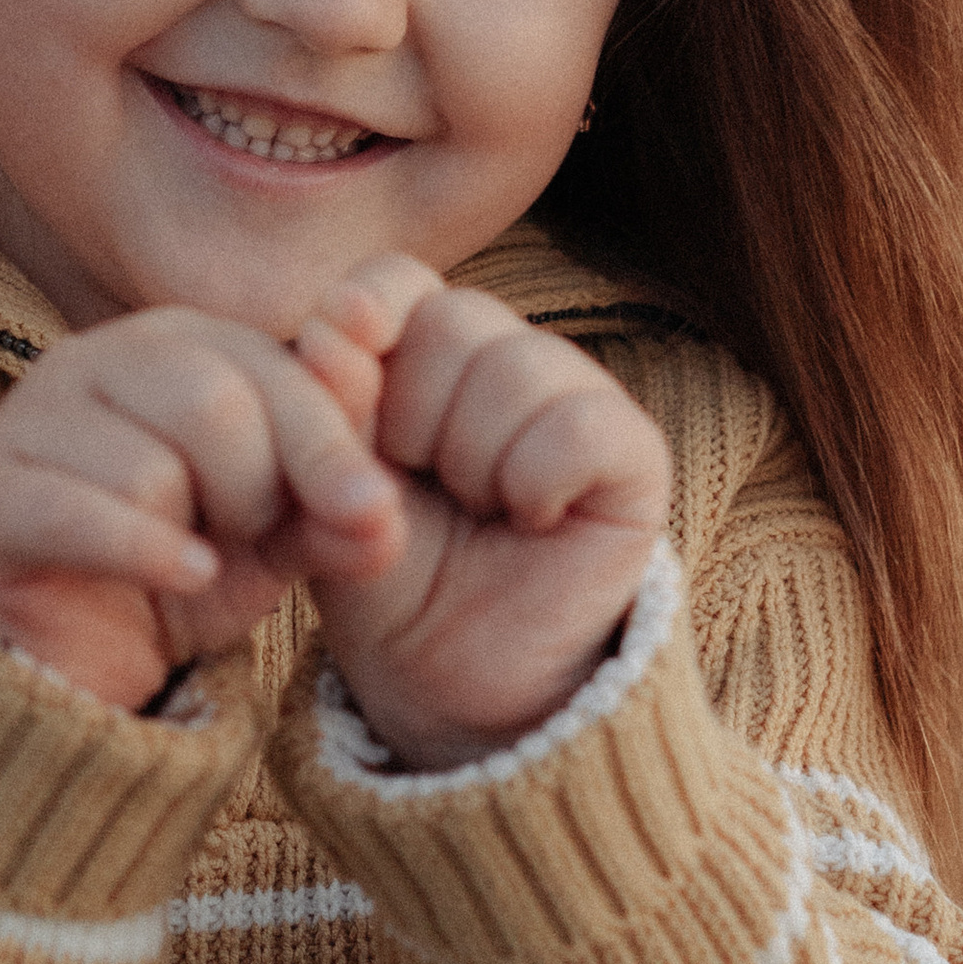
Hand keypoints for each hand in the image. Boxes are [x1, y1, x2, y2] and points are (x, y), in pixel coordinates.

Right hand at [0, 305, 404, 712]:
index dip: (332, 443)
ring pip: (152, 463)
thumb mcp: (277, 539)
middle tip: (252, 536)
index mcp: (176, 342)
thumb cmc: (180, 568)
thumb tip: (385, 519)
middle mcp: (96, 360)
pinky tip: (187, 576)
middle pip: (215, 400)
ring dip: (198, 530)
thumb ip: (334, 512)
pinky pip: (84, 515)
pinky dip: (148, 554)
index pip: (273, 363)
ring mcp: (30, 423)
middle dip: (260, 486)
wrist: (68, 650)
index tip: (372, 513)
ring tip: (197, 559)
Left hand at [293, 258, 667, 770]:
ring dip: (471, 461)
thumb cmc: (385, 576)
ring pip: (513, 368)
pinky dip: (534, 482)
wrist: (444, 681)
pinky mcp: (634, 451)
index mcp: (423, 351)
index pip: (397, 281)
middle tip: (421, 486)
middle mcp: (505, 356)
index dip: (362, 317)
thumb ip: (332, 401)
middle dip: (409, 419)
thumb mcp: (334, 485)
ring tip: (478, 511)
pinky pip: (574, 425)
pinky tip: (532, 521)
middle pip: (452, 320)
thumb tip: (335, 319)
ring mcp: (576, 395)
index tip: (328, 367)